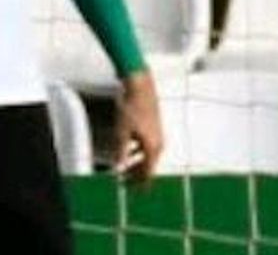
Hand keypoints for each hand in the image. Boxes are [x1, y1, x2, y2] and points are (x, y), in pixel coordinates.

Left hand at [114, 71, 162, 186]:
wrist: (141, 88)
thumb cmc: (131, 107)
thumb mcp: (121, 131)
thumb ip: (120, 151)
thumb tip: (118, 167)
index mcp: (152, 147)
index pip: (147, 173)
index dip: (137, 183)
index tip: (129, 189)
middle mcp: (158, 143)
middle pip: (148, 166)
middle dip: (136, 175)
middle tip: (125, 182)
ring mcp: (158, 135)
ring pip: (148, 156)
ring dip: (137, 163)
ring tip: (126, 170)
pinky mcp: (154, 128)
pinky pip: (147, 146)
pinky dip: (138, 152)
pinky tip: (130, 151)